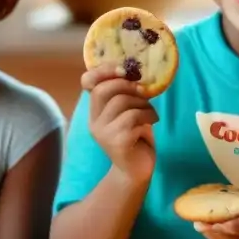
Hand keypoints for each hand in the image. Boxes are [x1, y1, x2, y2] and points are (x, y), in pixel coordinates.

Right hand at [82, 62, 158, 180]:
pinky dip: (148, 116)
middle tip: (144, 91)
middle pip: (104, 90)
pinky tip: (151, 123)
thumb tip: (137, 72)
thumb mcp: (129, 111)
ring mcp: (103, 132)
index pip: (87, 82)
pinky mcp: (116, 142)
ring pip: (122, 103)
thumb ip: (127, 95)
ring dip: (143, 104)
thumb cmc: (136, 137)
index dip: (103, 70)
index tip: (123, 68)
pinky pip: (134, 118)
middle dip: (127, 85)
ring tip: (150, 113)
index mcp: (96, 110)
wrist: (137, 170)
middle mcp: (94, 121)